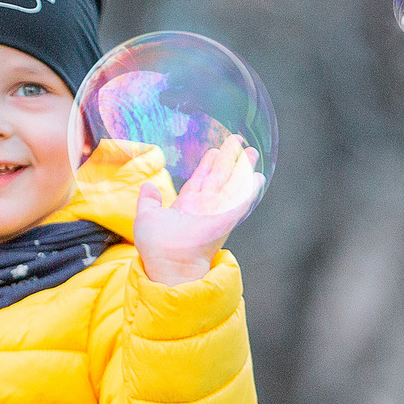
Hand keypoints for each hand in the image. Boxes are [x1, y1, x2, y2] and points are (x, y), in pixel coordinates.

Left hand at [133, 135, 263, 285]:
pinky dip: (249, 188)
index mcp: (186, 206)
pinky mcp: (226, 218)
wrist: (169, 263)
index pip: (199, 180)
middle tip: (236, 140)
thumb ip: (148, 201)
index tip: (214, 151)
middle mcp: (203, 208)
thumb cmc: (156, 247)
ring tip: (251, 151)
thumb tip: (148, 186)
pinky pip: (240, 200)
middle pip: (218, 177)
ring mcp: (216, 212)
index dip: (206, 165)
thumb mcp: (146, 217)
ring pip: (231, 183)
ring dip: (241, 167)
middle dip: (228, 159)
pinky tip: (257, 176)